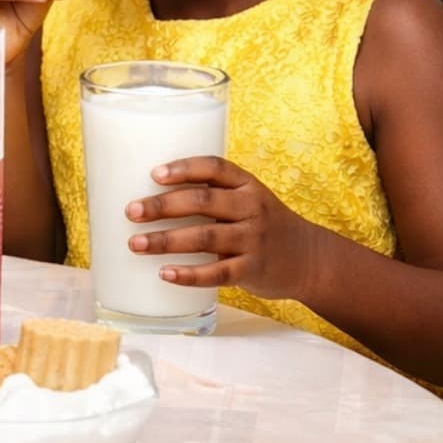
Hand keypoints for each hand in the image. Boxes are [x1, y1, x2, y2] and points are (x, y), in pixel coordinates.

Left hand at [126, 157, 327, 302]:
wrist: (310, 259)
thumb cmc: (262, 224)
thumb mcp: (247, 199)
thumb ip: (211, 194)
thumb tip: (148, 194)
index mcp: (247, 185)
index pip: (215, 168)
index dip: (184, 169)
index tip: (154, 174)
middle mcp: (252, 208)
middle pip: (203, 202)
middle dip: (163, 206)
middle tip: (132, 211)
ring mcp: (254, 240)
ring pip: (206, 238)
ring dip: (166, 241)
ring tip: (136, 243)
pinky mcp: (254, 270)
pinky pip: (218, 273)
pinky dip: (190, 275)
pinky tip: (164, 273)